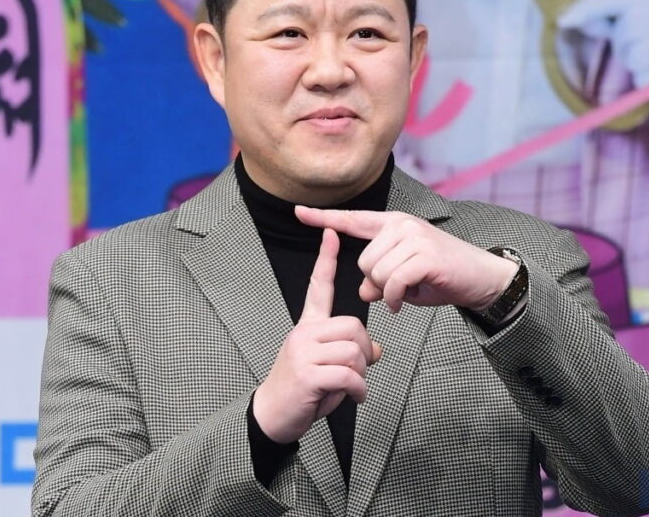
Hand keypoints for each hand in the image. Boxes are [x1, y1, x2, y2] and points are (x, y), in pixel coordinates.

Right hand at [252, 228, 381, 444]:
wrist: (272, 416)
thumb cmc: (300, 391)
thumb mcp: (326, 367)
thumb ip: (349, 353)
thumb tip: (375, 349)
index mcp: (307, 326)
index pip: (318, 287)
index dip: (326, 260)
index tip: (331, 233)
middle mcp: (304, 333)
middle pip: (353, 325)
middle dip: (364, 350)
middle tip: (358, 372)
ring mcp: (304, 353)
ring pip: (354, 351)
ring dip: (361, 374)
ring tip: (352, 388)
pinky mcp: (308, 374)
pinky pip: (349, 375)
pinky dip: (359, 390)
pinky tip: (355, 398)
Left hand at [295, 206, 517, 313]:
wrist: (482, 277)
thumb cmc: (443, 276)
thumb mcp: (405, 277)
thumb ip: (380, 279)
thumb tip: (364, 290)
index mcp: (393, 224)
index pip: (353, 220)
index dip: (324, 218)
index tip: (298, 212)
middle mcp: (402, 224)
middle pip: (363, 261)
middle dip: (376, 283)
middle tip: (400, 289)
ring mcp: (414, 237)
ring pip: (376, 274)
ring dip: (389, 293)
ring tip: (408, 292)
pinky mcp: (425, 255)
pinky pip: (393, 283)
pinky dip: (397, 298)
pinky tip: (406, 302)